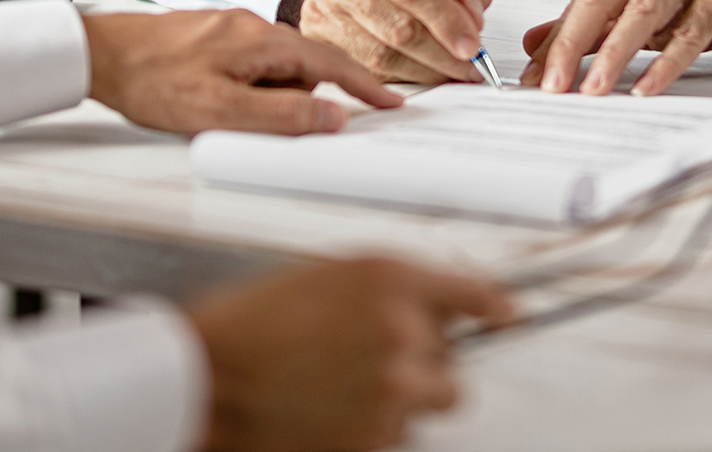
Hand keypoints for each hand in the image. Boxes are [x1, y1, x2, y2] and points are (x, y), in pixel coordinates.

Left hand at [83, 9, 401, 134]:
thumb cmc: (151, 81)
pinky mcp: (213, 40)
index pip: (331, 64)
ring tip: (211, 114)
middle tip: (246, 126)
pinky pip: (248, 69)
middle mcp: (253, 27)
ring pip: (272, 73)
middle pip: (301, 72)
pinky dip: (244, 93)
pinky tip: (208, 104)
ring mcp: (232, 31)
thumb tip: (333, 120)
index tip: (392, 104)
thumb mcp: (219, 111)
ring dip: (259, 102)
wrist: (96, 53)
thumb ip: (281, 118)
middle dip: (290, 106)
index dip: (365, 87)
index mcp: (263, 41)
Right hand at [188, 256, 511, 451]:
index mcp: (389, 277)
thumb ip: (385, 291)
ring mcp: (393, 388)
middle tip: (370, 367)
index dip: (495, 308)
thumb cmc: (248, 326)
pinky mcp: (377, 438)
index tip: (508, 317)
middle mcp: (402, 329)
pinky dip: (372, 432)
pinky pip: (398, 437)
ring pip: (431, 404)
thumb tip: (429, 309)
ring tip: (341, 393)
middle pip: (453, 362)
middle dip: (423, 367)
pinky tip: (326, 416)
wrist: (203, 379)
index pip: (472, 292)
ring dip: (403, 402)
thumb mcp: (324, 278)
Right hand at [299, 0, 495, 83]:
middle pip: (398, 28)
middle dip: (442, 53)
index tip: (472, 44)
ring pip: (382, 57)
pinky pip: (367, 74)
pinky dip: (404, 79)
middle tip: (471, 65)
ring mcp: (323, 14)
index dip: (444, 19)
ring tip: (454, 72)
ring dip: (427, 71)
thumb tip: (473, 18)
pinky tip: (425, 74)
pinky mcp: (318, 46)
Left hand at [519, 0, 711, 96]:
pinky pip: (692, 29)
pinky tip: (648, 88)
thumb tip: (534, 45)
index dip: (557, 40)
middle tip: (554, 85)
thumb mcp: (642, 10)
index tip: (534, 80)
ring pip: (644, 10)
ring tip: (594, 91)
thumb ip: (591, 27)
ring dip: (615, 53)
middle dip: (573, 43)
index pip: (583, 0)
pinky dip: (667, 61)